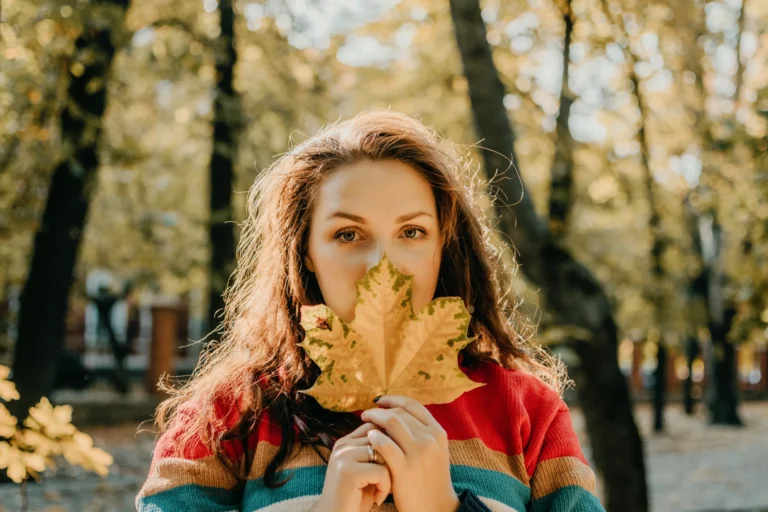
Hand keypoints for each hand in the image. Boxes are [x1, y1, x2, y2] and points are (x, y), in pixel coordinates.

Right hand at [314, 422, 391, 511]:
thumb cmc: (356, 498)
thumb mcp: (366, 470)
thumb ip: (376, 452)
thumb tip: (399, 435)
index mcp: (345, 442)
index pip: (375, 428)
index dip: (388, 445)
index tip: (386, 468)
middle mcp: (342, 445)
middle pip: (382, 439)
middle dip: (391, 461)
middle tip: (384, 482)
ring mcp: (343, 457)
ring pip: (384, 454)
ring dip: (389, 476)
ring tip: (381, 490)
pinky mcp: (348, 472)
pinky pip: (381, 471)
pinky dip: (385, 488)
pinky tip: (377, 499)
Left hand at [360, 395, 459, 511]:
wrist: (436, 508)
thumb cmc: (430, 480)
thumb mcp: (434, 451)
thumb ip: (421, 433)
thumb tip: (398, 412)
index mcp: (438, 432)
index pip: (413, 405)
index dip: (394, 399)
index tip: (381, 401)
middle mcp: (430, 438)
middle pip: (400, 412)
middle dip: (381, 410)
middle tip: (368, 413)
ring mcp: (418, 452)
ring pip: (391, 422)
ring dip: (374, 418)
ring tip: (364, 421)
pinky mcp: (405, 468)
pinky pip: (384, 444)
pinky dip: (374, 437)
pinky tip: (369, 438)